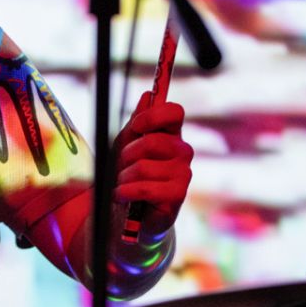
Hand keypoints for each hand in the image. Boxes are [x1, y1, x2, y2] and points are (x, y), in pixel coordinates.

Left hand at [114, 90, 191, 236]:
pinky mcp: (178, 195)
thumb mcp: (126, 145)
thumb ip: (137, 122)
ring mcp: (183, 173)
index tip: (136, 126)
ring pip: (144, 167)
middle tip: (122, 167)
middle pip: (154, 141)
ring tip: (123, 185)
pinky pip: (146, 188)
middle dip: (127, 155)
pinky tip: (123, 197)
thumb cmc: (127, 174)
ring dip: (124, 178)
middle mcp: (182, 152)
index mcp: (171, 135)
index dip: (154, 116)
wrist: (126, 211)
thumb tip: (148, 95)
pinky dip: (126, 192)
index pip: (174, 112)